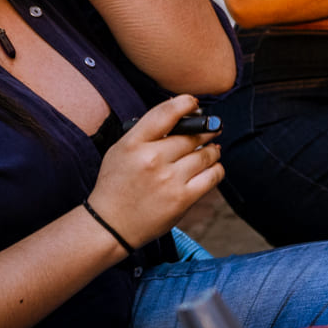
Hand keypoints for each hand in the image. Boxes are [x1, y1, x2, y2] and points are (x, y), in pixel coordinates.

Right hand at [86, 96, 223, 248]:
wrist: (110, 225)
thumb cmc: (117, 185)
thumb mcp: (121, 150)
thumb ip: (147, 132)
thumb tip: (182, 114)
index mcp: (133, 144)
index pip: (166, 113)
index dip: (185, 103)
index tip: (193, 103)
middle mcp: (152, 159)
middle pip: (192, 135)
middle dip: (206, 130)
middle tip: (211, 128)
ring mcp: (169, 180)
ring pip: (206, 153)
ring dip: (212, 149)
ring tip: (211, 149)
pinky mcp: (183, 198)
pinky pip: (213, 175)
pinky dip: (216, 168)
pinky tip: (211, 166)